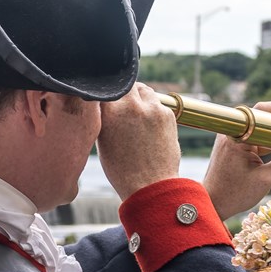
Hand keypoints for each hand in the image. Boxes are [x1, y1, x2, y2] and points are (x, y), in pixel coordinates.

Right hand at [97, 83, 181, 199]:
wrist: (150, 186)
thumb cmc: (121, 169)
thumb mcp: (102, 141)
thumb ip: (104, 117)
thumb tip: (106, 102)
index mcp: (110, 112)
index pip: (105, 89)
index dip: (105, 93)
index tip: (105, 99)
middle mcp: (131, 105)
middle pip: (126, 85)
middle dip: (124, 93)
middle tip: (122, 106)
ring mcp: (152, 108)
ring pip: (144, 91)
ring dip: (139, 98)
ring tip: (136, 115)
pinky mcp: (168, 115)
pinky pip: (158, 104)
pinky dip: (152, 110)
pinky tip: (149, 127)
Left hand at [202, 101, 270, 219]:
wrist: (211, 204)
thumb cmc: (234, 194)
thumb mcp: (265, 179)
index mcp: (237, 136)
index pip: (263, 112)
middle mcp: (232, 132)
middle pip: (264, 116)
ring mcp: (233, 139)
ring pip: (262, 127)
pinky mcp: (235, 147)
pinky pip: (257, 138)